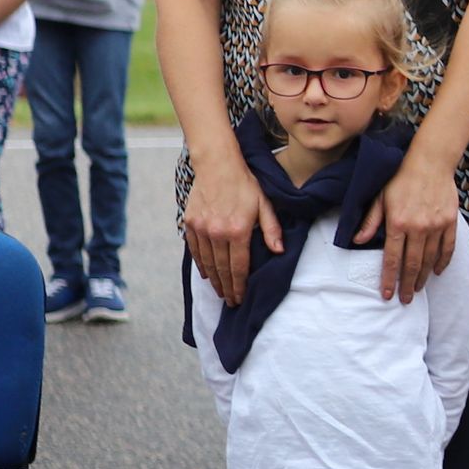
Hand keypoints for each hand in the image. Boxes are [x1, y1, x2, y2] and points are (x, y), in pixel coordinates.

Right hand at [185, 155, 282, 304]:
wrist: (217, 166)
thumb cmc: (245, 184)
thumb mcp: (265, 204)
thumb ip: (271, 229)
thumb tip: (279, 251)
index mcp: (238, 230)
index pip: (239, 266)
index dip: (240, 285)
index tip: (240, 298)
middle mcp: (217, 233)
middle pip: (222, 269)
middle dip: (227, 288)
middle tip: (230, 302)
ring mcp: (201, 229)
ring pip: (207, 262)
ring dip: (214, 280)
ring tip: (220, 292)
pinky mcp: (189, 223)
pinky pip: (195, 250)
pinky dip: (200, 264)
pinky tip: (206, 274)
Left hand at [358, 150, 463, 302]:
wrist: (430, 162)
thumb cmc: (400, 177)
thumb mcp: (380, 197)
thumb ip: (370, 221)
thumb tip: (357, 241)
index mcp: (397, 223)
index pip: (392, 259)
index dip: (389, 279)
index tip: (388, 294)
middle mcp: (418, 228)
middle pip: (412, 264)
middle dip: (408, 285)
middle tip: (405, 300)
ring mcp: (436, 226)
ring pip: (430, 259)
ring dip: (423, 276)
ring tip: (418, 289)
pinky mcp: (450, 222)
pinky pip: (447, 247)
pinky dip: (443, 261)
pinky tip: (437, 271)